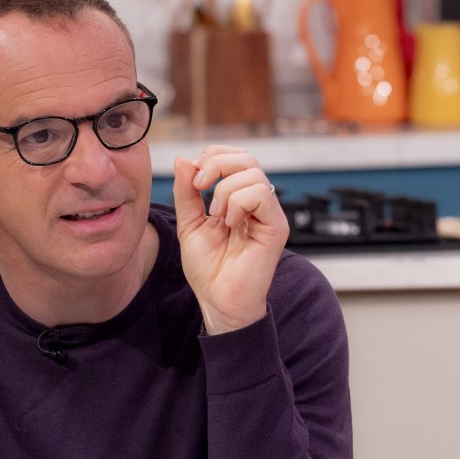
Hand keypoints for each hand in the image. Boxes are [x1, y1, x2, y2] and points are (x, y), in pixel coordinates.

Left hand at [172, 145, 288, 333]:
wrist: (218, 301)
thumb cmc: (208, 269)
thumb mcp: (188, 223)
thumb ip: (186, 193)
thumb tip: (183, 160)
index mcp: (237, 198)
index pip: (233, 157)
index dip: (211, 157)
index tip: (193, 180)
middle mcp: (256, 202)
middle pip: (246, 158)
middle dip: (216, 164)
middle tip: (199, 187)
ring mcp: (268, 213)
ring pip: (253, 173)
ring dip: (225, 191)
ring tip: (217, 217)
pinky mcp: (276, 226)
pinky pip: (261, 194)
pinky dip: (238, 203)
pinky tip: (231, 224)